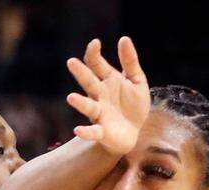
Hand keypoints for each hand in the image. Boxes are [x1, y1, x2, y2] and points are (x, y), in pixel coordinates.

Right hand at [65, 36, 148, 155]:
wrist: (135, 132)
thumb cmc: (133, 105)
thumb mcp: (137, 81)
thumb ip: (130, 61)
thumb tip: (124, 38)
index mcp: (108, 80)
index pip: (96, 64)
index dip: (94, 53)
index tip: (95, 43)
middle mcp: (100, 95)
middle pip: (89, 82)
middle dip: (81, 73)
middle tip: (71, 62)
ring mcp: (99, 113)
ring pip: (88, 106)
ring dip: (80, 103)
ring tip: (71, 97)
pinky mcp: (102, 132)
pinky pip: (92, 132)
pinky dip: (85, 132)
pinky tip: (78, 130)